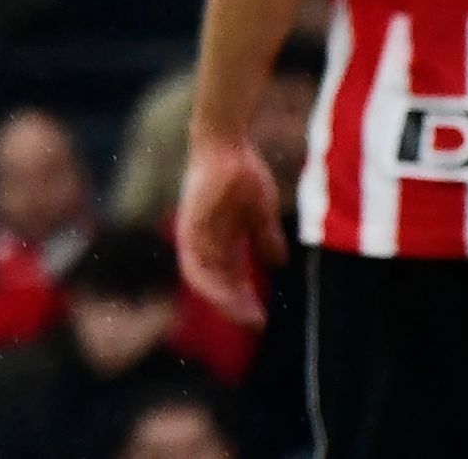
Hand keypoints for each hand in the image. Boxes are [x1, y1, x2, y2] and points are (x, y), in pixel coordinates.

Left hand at [176, 138, 287, 327]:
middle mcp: (204, 241)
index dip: (241, 298)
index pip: (228, 278)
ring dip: (224, 301)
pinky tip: (228, 294)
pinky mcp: (189, 227)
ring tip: (246, 316)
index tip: (260, 316)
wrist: (227, 143)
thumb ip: (265, 238)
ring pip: (204, 280)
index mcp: (219, 239)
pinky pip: (195, 264)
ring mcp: (194, 235)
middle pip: (216, 284)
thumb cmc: (243, 173)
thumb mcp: (260, 212)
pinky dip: (211, 282)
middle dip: (235, 307)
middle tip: (256, 324)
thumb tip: (278, 264)